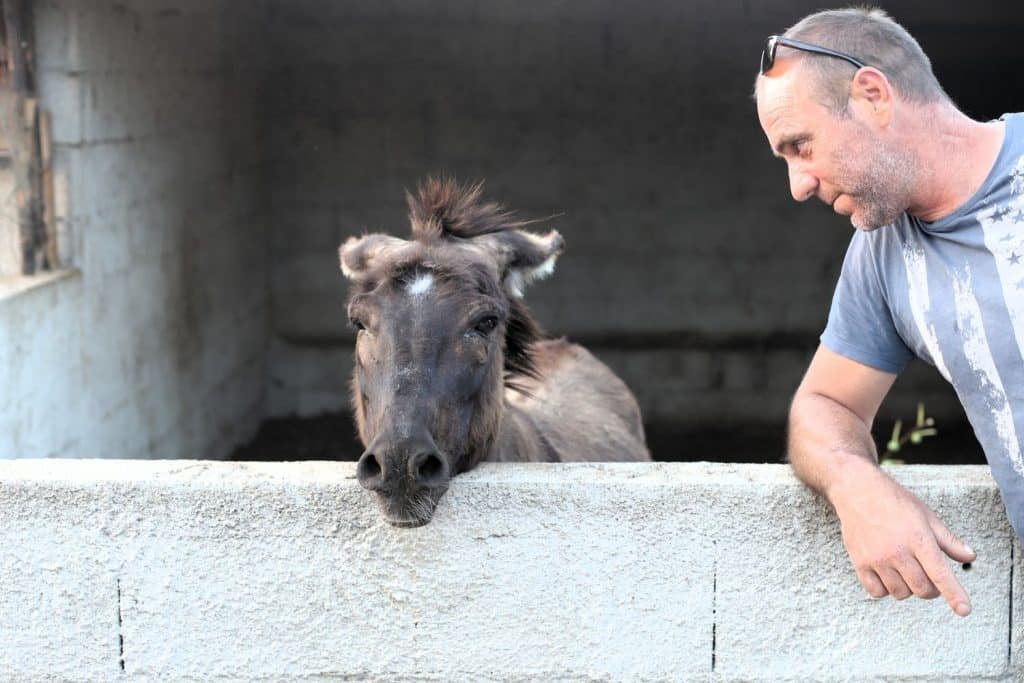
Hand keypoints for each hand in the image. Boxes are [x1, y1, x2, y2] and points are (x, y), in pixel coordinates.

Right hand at [831, 467, 975, 615]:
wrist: (857, 491)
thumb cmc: (894, 501)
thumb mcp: (927, 516)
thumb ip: (948, 540)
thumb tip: (970, 556)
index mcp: (918, 539)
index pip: (940, 574)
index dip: (954, 595)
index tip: (964, 610)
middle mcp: (897, 551)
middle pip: (922, 589)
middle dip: (931, 588)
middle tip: (928, 575)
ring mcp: (877, 559)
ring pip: (900, 593)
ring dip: (908, 588)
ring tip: (905, 571)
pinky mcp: (860, 563)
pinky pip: (876, 592)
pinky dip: (885, 589)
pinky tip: (887, 575)